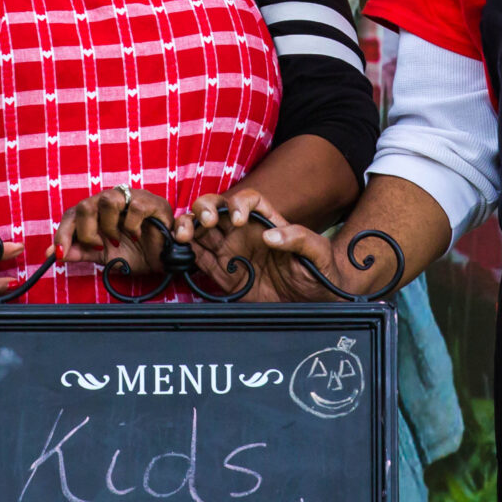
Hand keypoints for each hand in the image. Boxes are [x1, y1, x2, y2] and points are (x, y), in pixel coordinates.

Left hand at [55, 185, 177, 273]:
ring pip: (108, 200)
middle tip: (97, 246)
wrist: (162, 261)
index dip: (63, 232)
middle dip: (86, 231)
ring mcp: (131, 199)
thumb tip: (52, 254)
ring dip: (109, 226)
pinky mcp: (151, 202)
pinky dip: (132, 225)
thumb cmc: (133, 253)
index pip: (72, 214)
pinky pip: (135, 207)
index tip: (59, 253)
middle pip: (86, 204)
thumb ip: (78, 252)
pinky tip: (137, 235)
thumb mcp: (101, 256)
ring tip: (117, 240)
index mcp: (97, 211)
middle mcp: (111, 201)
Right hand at [175, 186, 339, 303]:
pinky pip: (200, 259)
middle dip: (204, 209)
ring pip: (202, 231)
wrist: (316, 301)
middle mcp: (245, 232)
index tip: (237, 219)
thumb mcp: (317, 251)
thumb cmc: (320, 270)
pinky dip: (187, 253)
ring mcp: (232, 252)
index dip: (238, 203)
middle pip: (216, 208)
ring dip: (188, 227)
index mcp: (267, 221)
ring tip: (182, 235)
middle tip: (205, 222)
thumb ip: (298, 238)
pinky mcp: (224, 274)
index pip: (248, 199)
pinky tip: (180, 251)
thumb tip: (271, 236)